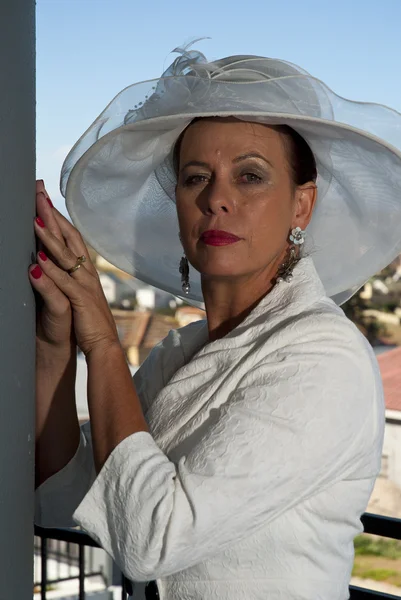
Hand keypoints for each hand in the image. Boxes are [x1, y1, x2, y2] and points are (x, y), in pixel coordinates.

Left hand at [29, 186, 118, 356]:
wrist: (104, 347)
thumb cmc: (89, 323)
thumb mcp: (77, 295)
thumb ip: (66, 279)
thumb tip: (52, 262)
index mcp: (86, 271)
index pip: (71, 238)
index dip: (58, 217)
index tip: (44, 199)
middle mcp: (87, 273)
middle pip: (69, 238)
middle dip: (53, 215)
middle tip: (39, 194)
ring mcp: (85, 286)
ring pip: (66, 256)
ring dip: (50, 237)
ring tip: (34, 219)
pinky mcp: (81, 301)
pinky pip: (64, 282)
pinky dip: (52, 269)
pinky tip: (39, 258)